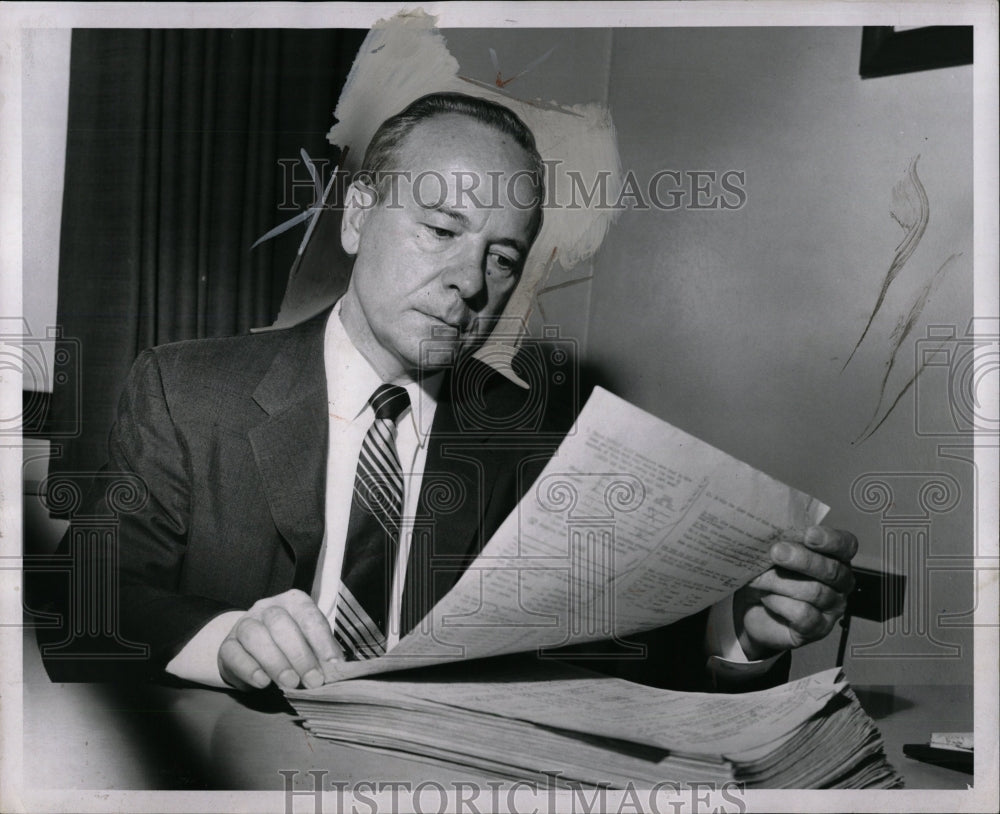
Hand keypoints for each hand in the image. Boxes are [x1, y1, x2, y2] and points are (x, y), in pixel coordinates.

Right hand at [218, 589, 343, 690]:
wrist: (252, 652)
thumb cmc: (289, 647)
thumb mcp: (309, 646)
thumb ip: (321, 654)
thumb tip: (338, 671)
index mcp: (294, 602)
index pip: (309, 616)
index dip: (322, 641)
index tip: (333, 665)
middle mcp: (268, 607)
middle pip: (281, 623)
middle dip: (300, 654)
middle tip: (312, 681)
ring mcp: (245, 623)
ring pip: (256, 635)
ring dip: (275, 662)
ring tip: (290, 683)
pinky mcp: (227, 645)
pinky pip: (234, 653)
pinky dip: (249, 669)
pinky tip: (263, 682)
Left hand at [733, 526, 856, 659]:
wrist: (752, 609)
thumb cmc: (768, 574)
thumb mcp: (774, 554)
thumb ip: (783, 542)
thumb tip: (775, 532)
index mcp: (835, 557)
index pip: (846, 545)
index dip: (830, 540)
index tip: (808, 534)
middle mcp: (840, 582)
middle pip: (831, 570)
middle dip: (802, 560)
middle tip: (776, 552)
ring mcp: (832, 607)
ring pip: (815, 592)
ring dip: (780, 582)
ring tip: (758, 579)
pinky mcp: (818, 628)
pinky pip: (804, 614)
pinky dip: (780, 604)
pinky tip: (766, 598)